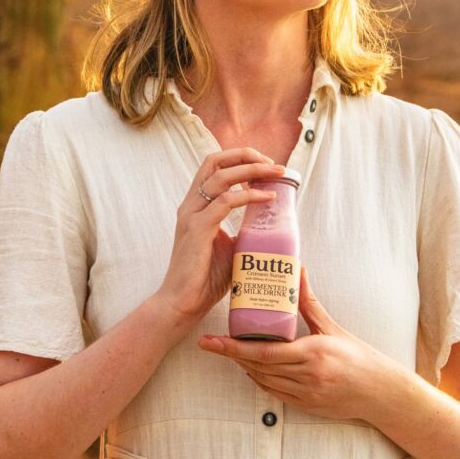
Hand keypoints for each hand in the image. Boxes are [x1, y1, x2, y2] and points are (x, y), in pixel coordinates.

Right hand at [155, 148, 286, 326]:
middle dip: (246, 155)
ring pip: (221, 176)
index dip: (240, 158)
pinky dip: (249, 195)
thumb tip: (271, 226)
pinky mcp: (197, 229)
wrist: (183, 303)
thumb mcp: (230, 246)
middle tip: (274, 163)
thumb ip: (243, 231)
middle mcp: (191, 204)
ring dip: (252, 170)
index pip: (214, 166)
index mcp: (196, 205)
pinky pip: (226, 201)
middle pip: (215, 161)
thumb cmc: (205, 278)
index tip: (266, 164)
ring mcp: (192, 214)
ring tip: (276, 173)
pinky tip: (267, 197)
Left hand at [198, 266, 388, 421]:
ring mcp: (304, 394)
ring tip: (228, 350)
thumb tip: (298, 271)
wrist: (379, 391)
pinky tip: (251, 367)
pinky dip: (259, 379)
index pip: (264, 352)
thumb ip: (309, 302)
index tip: (212, 341)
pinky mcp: (305, 405)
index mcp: (312, 354)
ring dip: (244, 366)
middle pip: (258, 367)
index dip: (234, 347)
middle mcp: (306, 376)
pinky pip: (273, 392)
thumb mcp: (332, 327)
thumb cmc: (358, 356)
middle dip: (232, 355)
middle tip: (211, 343)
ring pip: (263, 381)